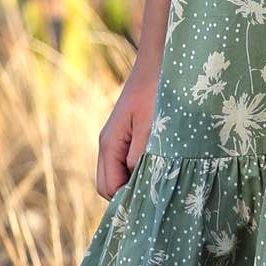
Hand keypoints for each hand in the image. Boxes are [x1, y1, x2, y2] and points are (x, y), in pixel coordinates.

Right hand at [96, 64, 159, 198]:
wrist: (159, 63)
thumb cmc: (157, 91)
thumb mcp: (152, 124)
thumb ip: (141, 154)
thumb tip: (135, 181)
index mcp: (109, 143)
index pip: (108, 187)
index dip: (126, 199)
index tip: (150, 201)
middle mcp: (107, 144)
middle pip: (108, 185)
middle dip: (128, 195)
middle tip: (155, 195)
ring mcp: (115, 140)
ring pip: (116, 175)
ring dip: (134, 182)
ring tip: (158, 182)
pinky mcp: (126, 135)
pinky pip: (125, 163)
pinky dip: (138, 171)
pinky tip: (158, 167)